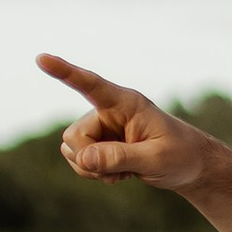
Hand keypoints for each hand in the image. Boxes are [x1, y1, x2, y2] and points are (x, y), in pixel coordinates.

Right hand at [38, 55, 213, 194]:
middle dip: (88, 159)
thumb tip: (84, 158)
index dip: (65, 72)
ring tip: (123, 171)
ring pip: (71, 150)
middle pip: (73, 136)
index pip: (90, 84)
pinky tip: (120, 174)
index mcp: (126, 103)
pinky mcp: (99, 144)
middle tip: (118, 170)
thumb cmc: (180, 155)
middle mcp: (108, 111)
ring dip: (92, 169)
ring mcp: (101, 128)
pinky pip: (79, 162)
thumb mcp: (155, 159)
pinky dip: (95, 173)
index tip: (41, 58)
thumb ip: (119, 157)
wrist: (190, 167)